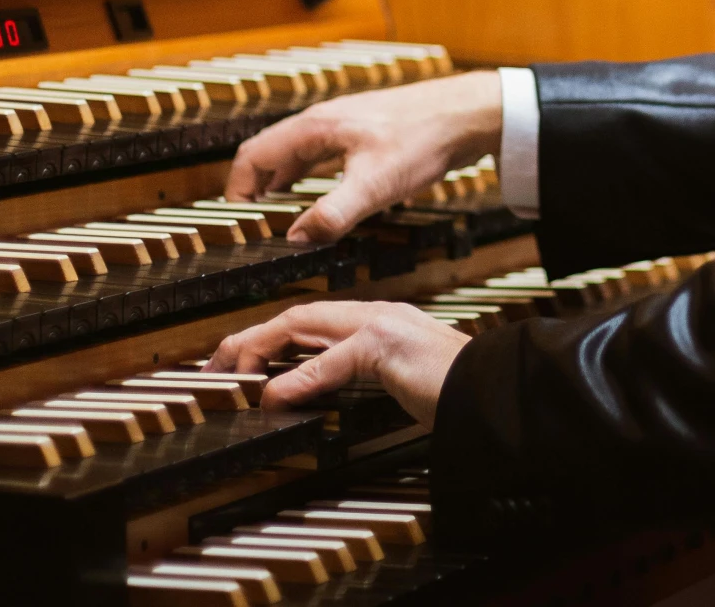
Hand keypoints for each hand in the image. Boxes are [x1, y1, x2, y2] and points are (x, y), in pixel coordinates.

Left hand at [205, 301, 467, 427]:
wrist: (497, 386)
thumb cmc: (457, 390)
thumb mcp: (400, 383)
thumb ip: (360, 382)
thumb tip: (315, 397)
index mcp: (381, 322)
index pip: (312, 321)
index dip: (271, 338)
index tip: (242, 362)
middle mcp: (377, 315)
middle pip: (297, 316)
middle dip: (250, 338)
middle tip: (217, 365)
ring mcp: (382, 327)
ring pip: (303, 325)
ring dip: (259, 349)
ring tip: (231, 374)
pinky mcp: (387, 348)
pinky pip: (331, 362)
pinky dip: (296, 380)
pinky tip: (275, 397)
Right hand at [226, 70, 503, 243]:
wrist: (468, 113)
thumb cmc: (424, 139)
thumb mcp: (374, 185)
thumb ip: (331, 214)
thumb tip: (294, 238)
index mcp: (315, 127)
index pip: (254, 154)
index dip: (237, 187)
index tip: (234, 218)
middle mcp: (323, 121)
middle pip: (271, 151)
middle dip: (256, 185)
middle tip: (254, 220)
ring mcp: (344, 125)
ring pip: (298, 153)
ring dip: (283, 181)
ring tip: (280, 213)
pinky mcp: (365, 134)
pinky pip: (323, 154)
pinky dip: (310, 176)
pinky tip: (324, 195)